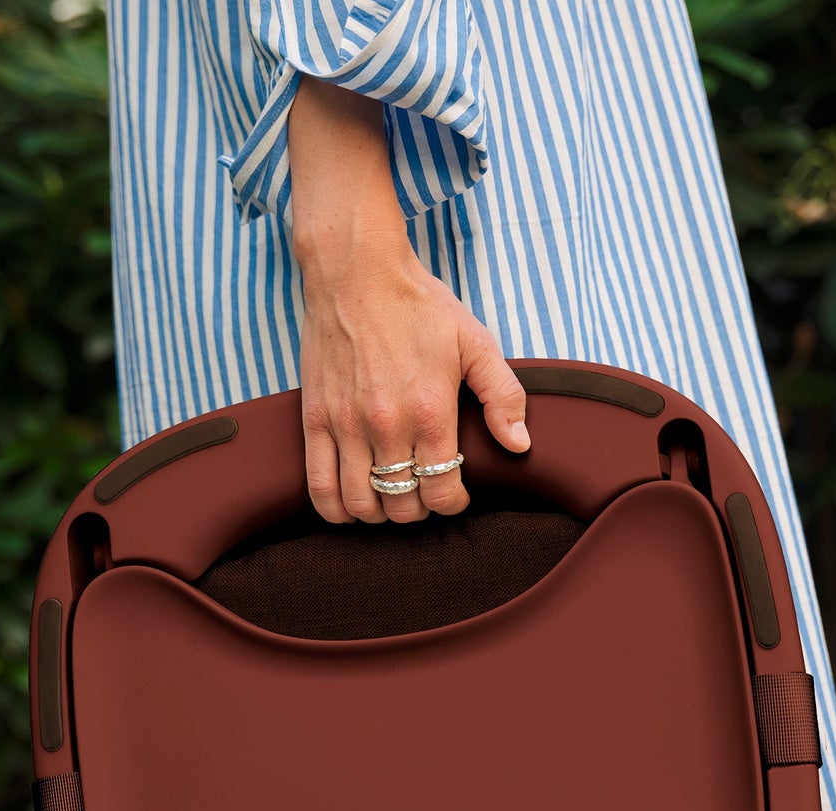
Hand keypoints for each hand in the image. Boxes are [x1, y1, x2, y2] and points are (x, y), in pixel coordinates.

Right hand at [297, 231, 531, 523]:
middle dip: (419, 510)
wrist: (356, 272)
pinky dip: (336, 509)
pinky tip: (351, 507)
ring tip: (390, 498)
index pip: (442, 490)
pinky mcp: (315, 419)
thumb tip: (519, 445)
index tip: (454, 494)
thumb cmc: (419, 305)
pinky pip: (319, 485)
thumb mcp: (475, 343)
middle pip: (403, 504)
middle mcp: (388, 425)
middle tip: (424, 493)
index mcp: (431, 412)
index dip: (452, 503)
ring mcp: (347, 425)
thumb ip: (503, 396)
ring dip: (380, 513)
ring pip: (362, 503)